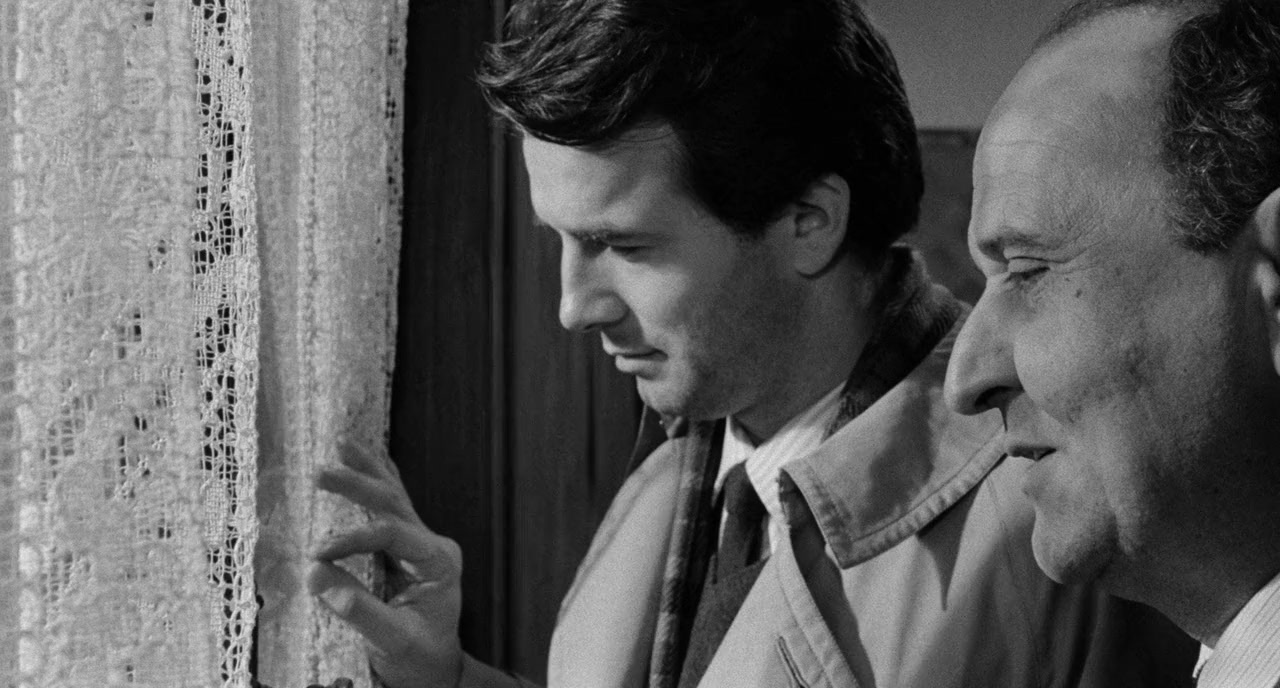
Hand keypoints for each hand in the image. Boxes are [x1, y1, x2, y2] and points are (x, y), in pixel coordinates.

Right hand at [308, 442, 463, 687]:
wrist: (434, 670)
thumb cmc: (418, 659)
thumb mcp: (392, 641)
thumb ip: (358, 609)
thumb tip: (315, 575)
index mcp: (439, 562)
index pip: (391, 534)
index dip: (353, 539)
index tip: (317, 552)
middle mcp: (433, 544)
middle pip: (395, 504)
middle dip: (358, 484)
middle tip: (321, 471)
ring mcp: (421, 542)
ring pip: (394, 497)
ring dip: (367, 470)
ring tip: (343, 442)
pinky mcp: (405, 547)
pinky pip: (391, 507)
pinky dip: (376, 481)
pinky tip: (367, 455)